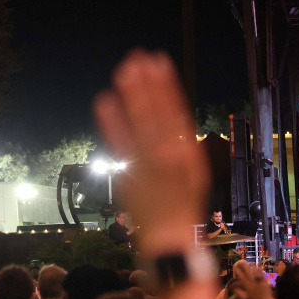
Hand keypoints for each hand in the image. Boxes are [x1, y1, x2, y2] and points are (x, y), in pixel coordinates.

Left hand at [93, 51, 206, 254]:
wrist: (171, 241)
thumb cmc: (183, 209)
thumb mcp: (194, 176)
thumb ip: (182, 148)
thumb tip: (173, 122)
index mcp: (189, 154)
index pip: (178, 112)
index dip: (167, 86)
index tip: (159, 62)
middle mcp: (172, 156)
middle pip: (158, 112)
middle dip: (148, 84)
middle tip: (137, 57)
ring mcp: (151, 165)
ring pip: (142, 123)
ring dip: (132, 96)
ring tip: (123, 71)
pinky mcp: (131, 175)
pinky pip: (120, 144)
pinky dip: (112, 122)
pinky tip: (104, 100)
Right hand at [232, 260, 278, 298]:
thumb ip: (238, 293)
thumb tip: (232, 288)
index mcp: (248, 286)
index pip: (241, 277)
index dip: (238, 271)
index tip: (235, 267)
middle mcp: (253, 282)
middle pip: (248, 272)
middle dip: (244, 266)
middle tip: (242, 262)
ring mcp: (260, 281)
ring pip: (256, 271)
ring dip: (253, 267)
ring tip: (250, 263)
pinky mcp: (265, 282)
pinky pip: (262, 274)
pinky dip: (260, 269)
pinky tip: (259, 267)